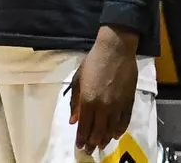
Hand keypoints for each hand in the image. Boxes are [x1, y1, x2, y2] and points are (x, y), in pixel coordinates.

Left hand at [70, 25, 139, 152]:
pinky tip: (115, 135)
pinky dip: (119, 130)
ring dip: (105, 139)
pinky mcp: (128, 103)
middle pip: (98, 131)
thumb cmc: (92, 62)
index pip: (84, 125)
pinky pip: (124, 121)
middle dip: (92, 142)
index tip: (79, 146)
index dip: (81, 137)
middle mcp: (103, 106)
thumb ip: (75, 102)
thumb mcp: (78, 80)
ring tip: (101, 146)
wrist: (114, 51)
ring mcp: (117, 106)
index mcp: (87, 100)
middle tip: (89, 150)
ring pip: (111, 129)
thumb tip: (73, 120)